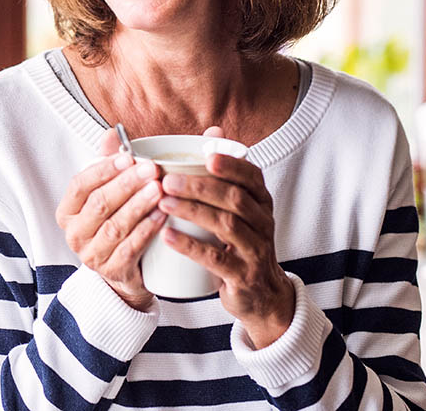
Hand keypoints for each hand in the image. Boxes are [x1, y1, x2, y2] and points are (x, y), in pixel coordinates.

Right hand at [56, 128, 165, 310]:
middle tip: (151, 169)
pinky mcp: (112, 270)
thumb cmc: (114, 222)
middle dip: (126, 184)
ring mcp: (92, 255)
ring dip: (138, 205)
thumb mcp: (106, 192)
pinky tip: (162, 215)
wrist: (123, 272)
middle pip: (99, 204)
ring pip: (115, 226)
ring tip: (159, 189)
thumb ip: (107, 163)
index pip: (80, 185)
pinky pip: (130, 247)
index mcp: (67, 211)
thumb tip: (111, 133)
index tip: (129, 156)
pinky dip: (147, 230)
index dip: (104, 169)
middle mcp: (74, 234)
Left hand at [158, 126, 294, 347]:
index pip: (252, 176)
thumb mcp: (239, 209)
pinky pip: (217, 259)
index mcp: (260, 202)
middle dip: (200, 186)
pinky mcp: (243, 277)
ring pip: (226, 225)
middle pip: (235, 198)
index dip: (232, 165)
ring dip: (193, 211)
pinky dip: (191, 246)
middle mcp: (262, 223)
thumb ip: (224, 173)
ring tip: (163, 202)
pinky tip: (168, 236)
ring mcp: (255, 251)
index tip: (206, 155)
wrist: (261, 296)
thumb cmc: (240, 243)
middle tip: (166, 180)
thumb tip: (212, 129)